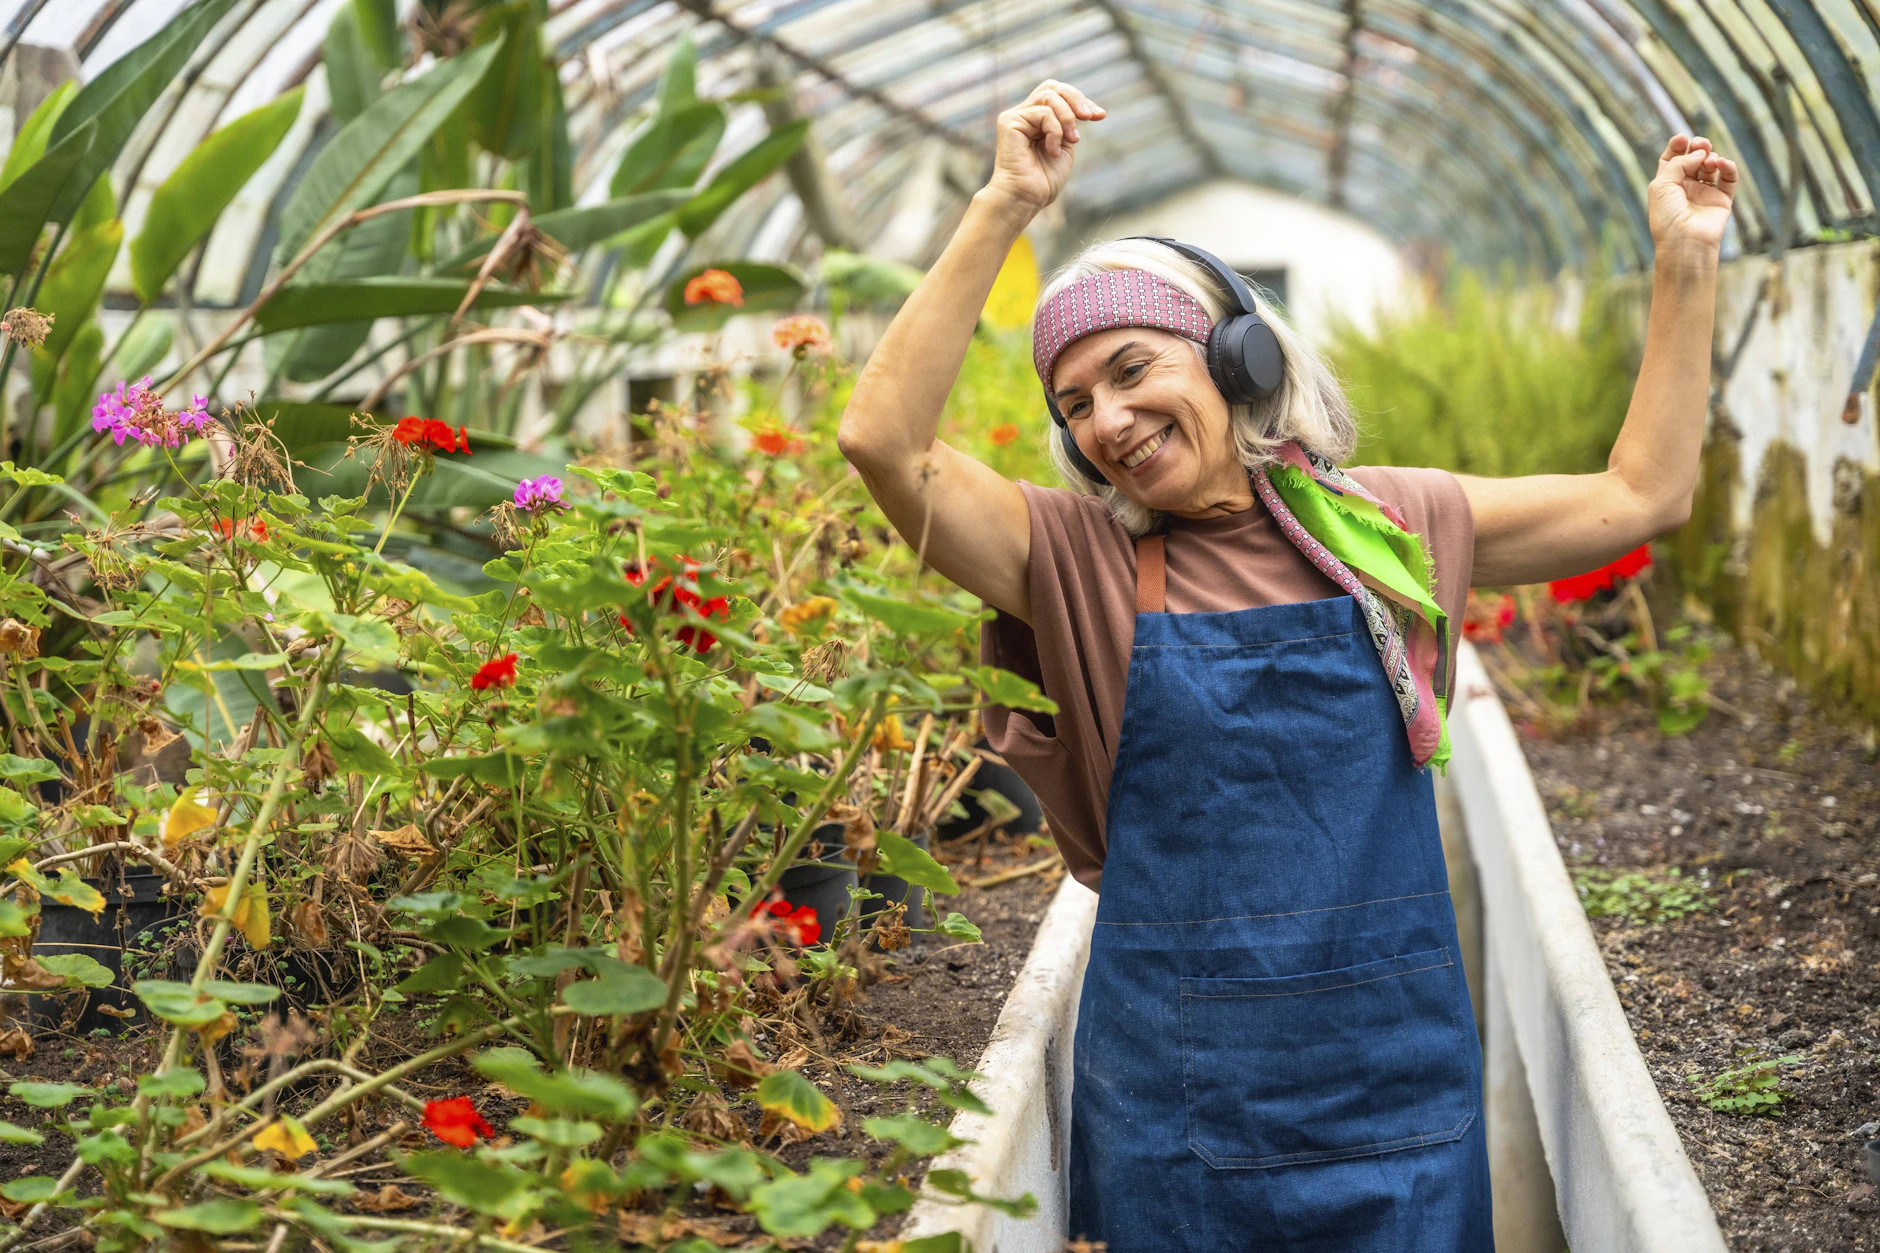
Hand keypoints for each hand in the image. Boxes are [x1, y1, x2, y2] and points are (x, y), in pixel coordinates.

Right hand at [983, 80, 1105, 216]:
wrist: (1026, 198)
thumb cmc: (1043, 181)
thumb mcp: (1065, 146)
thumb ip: (1070, 125)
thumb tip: (1089, 109)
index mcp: (1036, 120)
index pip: (1059, 95)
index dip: (1081, 100)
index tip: (1100, 116)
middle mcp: (1024, 114)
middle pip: (1053, 87)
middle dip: (1076, 98)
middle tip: (1089, 117)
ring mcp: (1016, 117)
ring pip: (1049, 96)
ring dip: (1067, 118)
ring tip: (1072, 140)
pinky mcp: (1010, 121)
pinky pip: (1043, 113)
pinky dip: (1055, 131)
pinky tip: (1053, 151)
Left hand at [1648, 134, 1736, 257]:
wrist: (1685, 242)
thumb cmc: (1667, 217)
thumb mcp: (1661, 185)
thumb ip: (1678, 163)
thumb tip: (1699, 153)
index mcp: (1667, 185)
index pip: (1673, 159)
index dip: (1678, 146)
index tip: (1682, 138)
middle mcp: (1685, 188)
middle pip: (1694, 158)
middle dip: (1698, 147)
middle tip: (1701, 144)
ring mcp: (1704, 193)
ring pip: (1711, 165)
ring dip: (1711, 157)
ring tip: (1709, 161)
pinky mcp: (1722, 200)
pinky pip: (1729, 178)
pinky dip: (1728, 167)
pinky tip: (1722, 164)